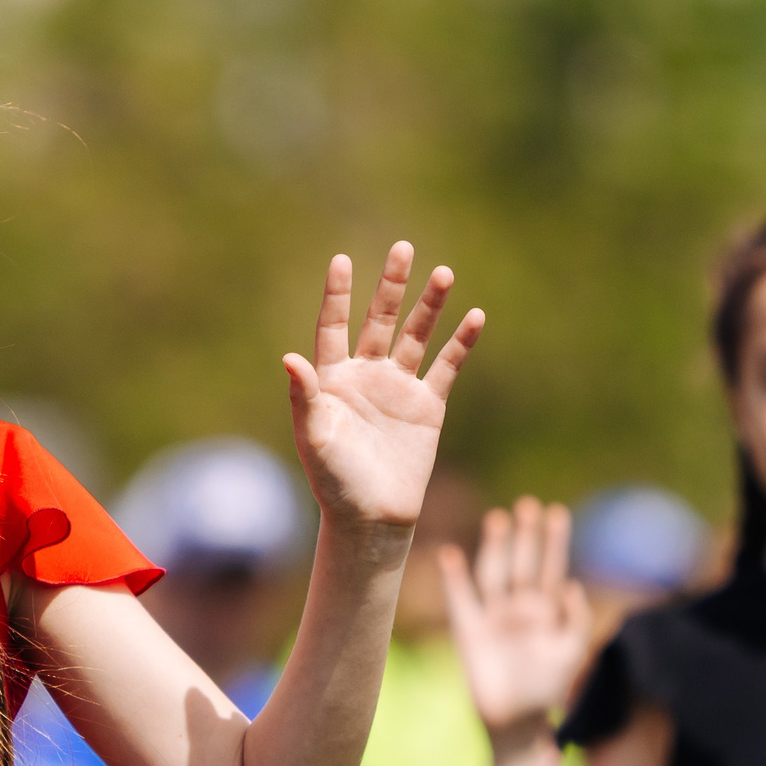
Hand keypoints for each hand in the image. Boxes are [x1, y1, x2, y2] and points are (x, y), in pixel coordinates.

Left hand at [283, 243, 483, 530]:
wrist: (372, 517)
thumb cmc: (334, 482)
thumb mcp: (314, 438)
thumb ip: (305, 397)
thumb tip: (290, 358)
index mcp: (333, 379)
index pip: (334, 326)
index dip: (339, 295)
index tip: (342, 261)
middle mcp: (366, 375)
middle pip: (380, 320)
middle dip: (392, 286)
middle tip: (403, 248)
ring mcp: (398, 388)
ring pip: (417, 337)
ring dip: (430, 306)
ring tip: (443, 273)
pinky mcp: (427, 406)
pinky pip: (446, 368)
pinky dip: (460, 343)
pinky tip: (475, 317)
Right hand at [440, 497, 594, 734]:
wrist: (516, 723)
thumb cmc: (547, 689)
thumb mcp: (571, 654)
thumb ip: (577, 621)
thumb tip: (571, 585)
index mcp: (547, 612)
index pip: (551, 568)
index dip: (554, 541)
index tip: (557, 512)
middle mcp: (519, 608)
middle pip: (522, 564)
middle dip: (525, 536)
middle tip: (527, 505)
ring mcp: (493, 617)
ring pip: (494, 574)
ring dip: (495, 547)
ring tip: (498, 519)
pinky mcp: (469, 631)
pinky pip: (460, 600)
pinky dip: (453, 578)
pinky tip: (451, 554)